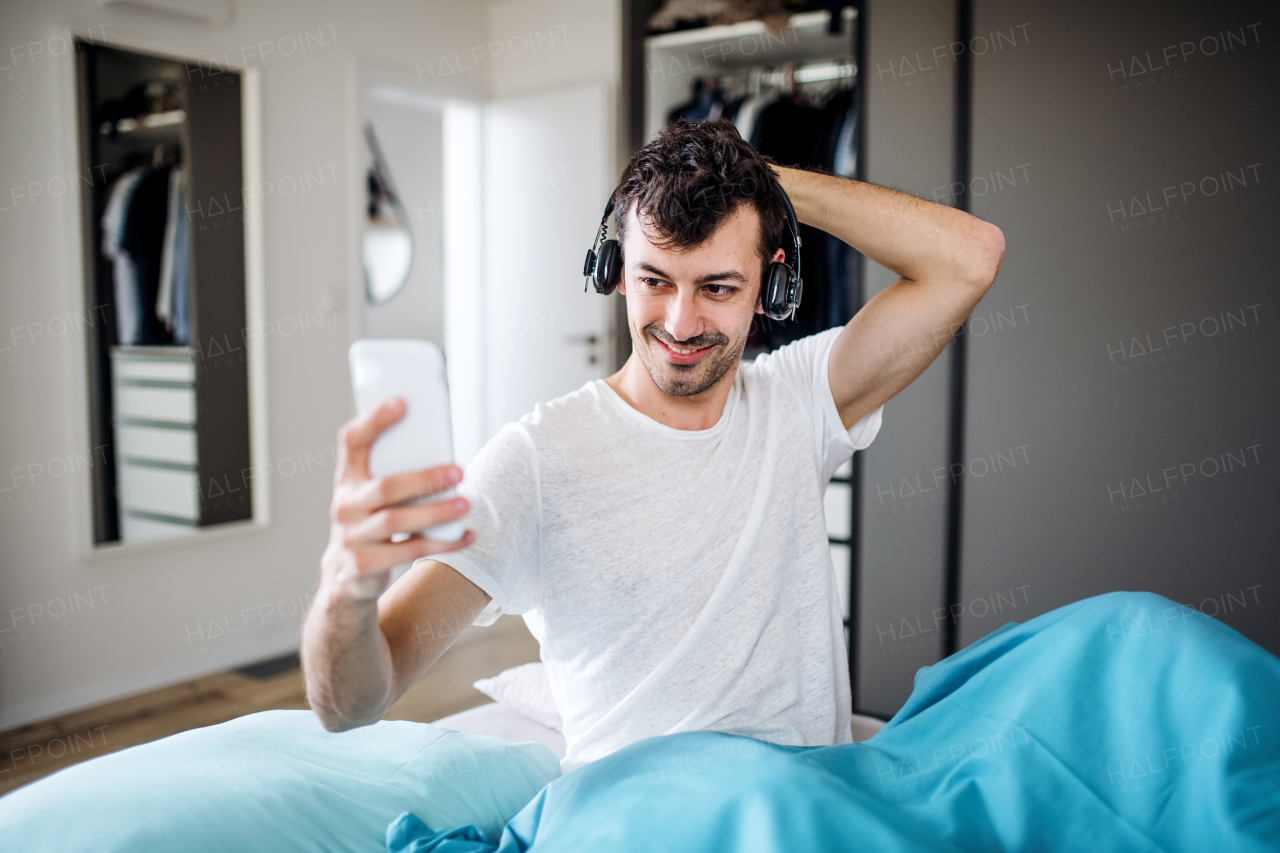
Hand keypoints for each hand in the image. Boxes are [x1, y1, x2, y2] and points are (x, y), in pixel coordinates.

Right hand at [320, 397, 474, 602]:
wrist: (344, 578)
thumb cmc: (371, 523)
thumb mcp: (372, 496)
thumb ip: (395, 474)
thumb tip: (445, 450)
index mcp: (347, 479)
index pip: (352, 442)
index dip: (374, 420)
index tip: (402, 402)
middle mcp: (344, 505)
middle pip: (386, 487)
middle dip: (425, 478)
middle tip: (459, 472)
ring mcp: (350, 537)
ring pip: (396, 522)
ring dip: (436, 512)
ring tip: (465, 504)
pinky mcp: (362, 565)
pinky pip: (408, 552)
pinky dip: (442, 544)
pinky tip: (466, 535)